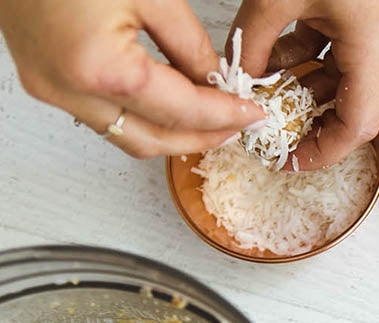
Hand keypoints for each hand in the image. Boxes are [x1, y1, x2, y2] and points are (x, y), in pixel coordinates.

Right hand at [0, 0, 264, 157]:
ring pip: (125, 136)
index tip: (253, 114)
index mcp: (99, 69)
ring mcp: (49, 89)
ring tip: (208, 119)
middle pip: (153, 140)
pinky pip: (101, 116)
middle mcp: (68, 90)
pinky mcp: (42, 80)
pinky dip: (139, 116)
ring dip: (170, 134)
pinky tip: (167, 103)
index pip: (181, 111)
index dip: (224, 115)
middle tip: (236, 124)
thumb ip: (189, 44)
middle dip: (201, 137)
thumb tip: (216, 80)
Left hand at [229, 0, 378, 170]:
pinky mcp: (366, 13)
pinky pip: (340, 51)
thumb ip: (252, 42)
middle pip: (359, 109)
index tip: (288, 159)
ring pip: (347, 80)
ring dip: (309, 92)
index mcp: (372, 43)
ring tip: (270, 98)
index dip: (322, 152)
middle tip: (281, 137)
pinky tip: (276, 61)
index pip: (358, 124)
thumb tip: (236, 78)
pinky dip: (309, 62)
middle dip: (317, 127)